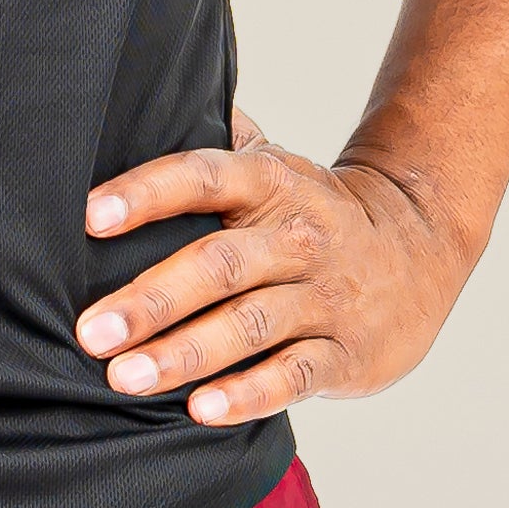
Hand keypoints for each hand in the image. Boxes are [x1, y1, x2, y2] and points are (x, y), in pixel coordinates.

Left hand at [74, 109, 472, 425]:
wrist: (420, 246)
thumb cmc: (313, 207)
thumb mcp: (272, 163)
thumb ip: (213, 138)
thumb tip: (142, 96)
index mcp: (270, 182)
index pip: (201, 176)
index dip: (145, 194)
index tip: (88, 217)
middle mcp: (297, 236)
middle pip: (218, 264)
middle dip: (151, 299)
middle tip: (91, 330)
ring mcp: (325, 295)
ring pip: (250, 325)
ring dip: (185, 353)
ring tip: (125, 377)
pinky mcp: (346, 353)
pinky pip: (294, 375)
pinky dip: (248, 394)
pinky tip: (201, 410)